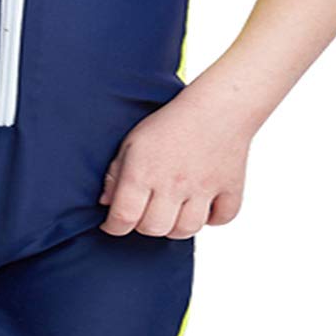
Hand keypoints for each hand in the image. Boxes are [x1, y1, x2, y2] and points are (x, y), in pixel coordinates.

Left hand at [98, 93, 249, 238]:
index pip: (124, 216)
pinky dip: (212, 218)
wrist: (216, 105)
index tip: (113, 225)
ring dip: (176, 226)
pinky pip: (221, 219)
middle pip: (154, 229)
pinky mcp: (229, 188)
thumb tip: (106, 203)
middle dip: (144, 226)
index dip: (114, 227)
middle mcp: (173, 183)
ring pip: (186, 230)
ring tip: (171, 212)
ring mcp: (203, 188)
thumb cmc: (170, 122)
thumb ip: (115, 173)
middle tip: (144, 214)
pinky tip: (202, 206)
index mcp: (144, 170)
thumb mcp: (132, 141)